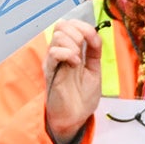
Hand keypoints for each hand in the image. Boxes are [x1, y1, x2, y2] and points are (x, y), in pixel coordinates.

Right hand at [41, 18, 102, 143]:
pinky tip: (75, 63)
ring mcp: (53, 61)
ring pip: (58, 35)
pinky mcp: (49, 71)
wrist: (74, 118)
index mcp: (70, 51)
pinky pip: (54, 52)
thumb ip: (94, 51)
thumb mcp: (94, 69)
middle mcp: (59, 53)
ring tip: (79, 59)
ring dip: (74, 43)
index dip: (83, 26)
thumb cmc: (82, 97)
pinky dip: (68, 53)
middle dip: (78, 31)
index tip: (92, 38)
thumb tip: (93, 33)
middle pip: (62, 25)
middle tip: (84, 47)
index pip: (70, 25)